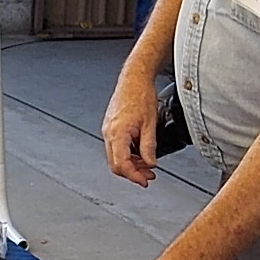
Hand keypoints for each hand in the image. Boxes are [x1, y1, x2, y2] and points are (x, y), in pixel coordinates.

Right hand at [103, 72, 161, 186]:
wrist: (134, 79)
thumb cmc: (141, 95)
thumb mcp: (150, 124)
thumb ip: (149, 147)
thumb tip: (150, 163)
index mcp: (118, 133)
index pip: (122, 164)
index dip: (133, 176)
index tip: (144, 181)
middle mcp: (109, 132)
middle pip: (116, 164)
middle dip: (132, 173)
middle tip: (148, 176)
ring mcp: (108, 130)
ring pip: (115, 156)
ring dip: (131, 164)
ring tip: (147, 165)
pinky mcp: (111, 127)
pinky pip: (116, 147)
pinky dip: (128, 154)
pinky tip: (140, 154)